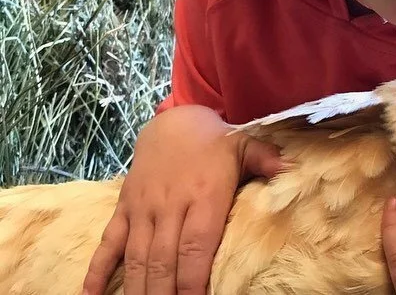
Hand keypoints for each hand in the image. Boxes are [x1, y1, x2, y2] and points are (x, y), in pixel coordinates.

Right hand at [82, 105, 283, 294]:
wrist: (173, 122)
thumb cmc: (215, 142)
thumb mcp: (245, 145)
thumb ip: (266, 161)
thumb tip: (292, 171)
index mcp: (203, 194)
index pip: (196, 245)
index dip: (193, 278)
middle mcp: (170, 204)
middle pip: (164, 259)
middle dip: (165, 293)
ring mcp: (143, 207)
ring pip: (137, 256)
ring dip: (138, 289)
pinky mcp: (124, 207)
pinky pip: (109, 242)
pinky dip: (98, 269)